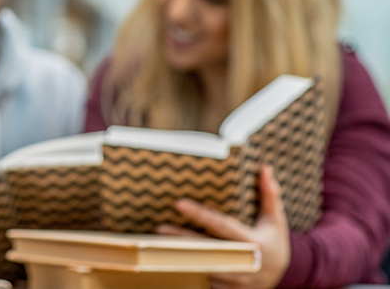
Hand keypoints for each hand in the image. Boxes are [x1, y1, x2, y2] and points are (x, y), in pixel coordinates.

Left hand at [156, 165, 289, 288]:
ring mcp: (235, 280)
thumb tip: (265, 168)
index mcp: (252, 242)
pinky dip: (191, 274)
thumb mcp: (276, 219)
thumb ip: (270, 194)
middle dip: (181, 239)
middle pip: (205, 249)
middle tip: (159, 228)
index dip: (200, 214)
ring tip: (159, 246)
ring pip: (203, 268)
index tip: (179, 203)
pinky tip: (173, 264)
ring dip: (182, 257)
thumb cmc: (276, 241)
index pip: (221, 225)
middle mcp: (242, 262)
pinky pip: (205, 283)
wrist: (287, 275)